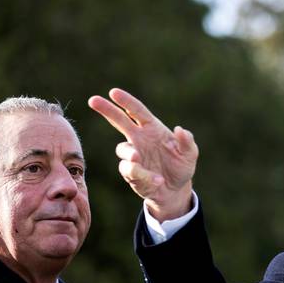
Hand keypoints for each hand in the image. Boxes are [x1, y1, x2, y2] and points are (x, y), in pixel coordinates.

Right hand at [88, 88, 197, 220]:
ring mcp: (133, 155)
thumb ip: (187, 142)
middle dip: (107, 109)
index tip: (113, 92)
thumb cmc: (181, 166)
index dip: (126, 101)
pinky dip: (144, 175)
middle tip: (93, 100)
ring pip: (122, 149)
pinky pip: (131, 171)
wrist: (175, 190)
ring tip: (137, 159)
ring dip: (130, 153)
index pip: (136, 111)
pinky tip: (157, 180)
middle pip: (119, 120)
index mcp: (152, 128)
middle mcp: (139, 139)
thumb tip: (179, 129)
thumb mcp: (190, 154)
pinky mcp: (130, 172)